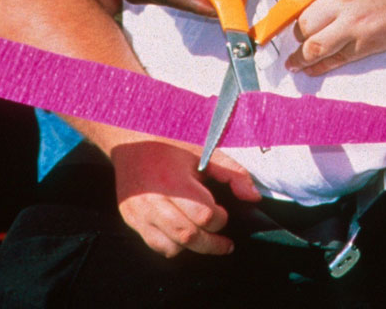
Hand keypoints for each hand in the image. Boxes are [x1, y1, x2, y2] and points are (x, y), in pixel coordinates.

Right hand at [110, 140, 261, 257]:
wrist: (131, 138)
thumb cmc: (171, 142)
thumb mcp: (204, 151)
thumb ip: (232, 173)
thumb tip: (254, 197)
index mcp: (173, 182)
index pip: (204, 216)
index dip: (220, 218)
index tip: (223, 212)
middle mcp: (153, 201)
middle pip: (188, 236)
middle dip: (212, 243)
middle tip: (226, 243)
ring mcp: (139, 213)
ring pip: (170, 247)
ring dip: (192, 247)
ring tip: (205, 238)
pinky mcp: (131, 219)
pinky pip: (155, 244)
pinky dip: (173, 245)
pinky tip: (184, 234)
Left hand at [287, 0, 385, 74]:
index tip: (305, 0)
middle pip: (304, 20)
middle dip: (298, 28)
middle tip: (300, 30)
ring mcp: (354, 25)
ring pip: (313, 45)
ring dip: (299, 56)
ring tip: (292, 62)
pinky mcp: (367, 44)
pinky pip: (335, 59)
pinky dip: (319, 66)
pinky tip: (310, 68)